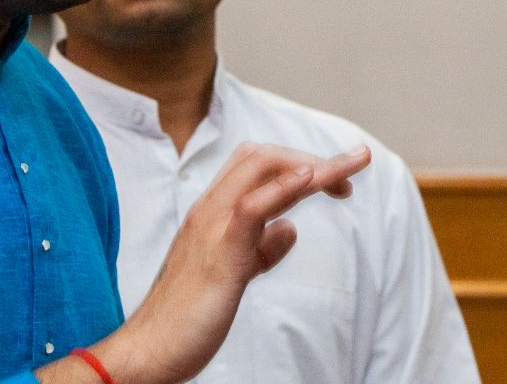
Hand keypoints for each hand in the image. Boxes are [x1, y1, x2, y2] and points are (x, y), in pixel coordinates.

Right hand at [45, 141, 370, 383]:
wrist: (149, 350)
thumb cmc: (187, 318)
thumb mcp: (232, 275)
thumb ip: (259, 249)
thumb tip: (289, 229)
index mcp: (214, 213)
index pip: (258, 168)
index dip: (301, 165)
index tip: (339, 182)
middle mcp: (210, 209)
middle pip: (264, 157)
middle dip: (314, 156)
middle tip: (356, 167)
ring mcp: (212, 225)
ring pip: (262, 169)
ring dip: (314, 164)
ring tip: (350, 168)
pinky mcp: (219, 251)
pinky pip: (250, 206)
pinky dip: (282, 187)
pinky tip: (310, 179)